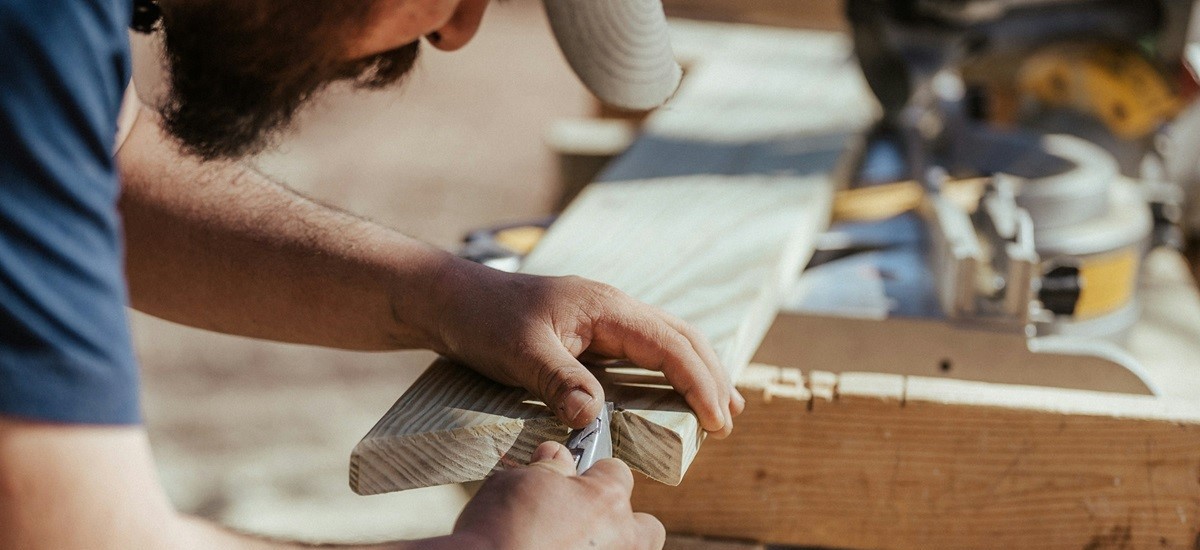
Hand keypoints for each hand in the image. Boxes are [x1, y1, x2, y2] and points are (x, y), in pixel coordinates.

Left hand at [428, 259, 744, 434]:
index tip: (717, 419)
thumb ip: (559, 381)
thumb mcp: (518, 353)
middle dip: (712, 376)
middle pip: (681, 337)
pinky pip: (645, 348)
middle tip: (729, 420)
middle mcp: (613, 307)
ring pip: (668, 339)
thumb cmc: (484, 319)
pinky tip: (674, 389)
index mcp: (606, 306)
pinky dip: (670, 369)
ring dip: (698, 370)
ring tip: (722, 406)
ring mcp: (604, 316)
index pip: (669, 344)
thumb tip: (594, 417)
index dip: (698, 382)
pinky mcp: (592, 330)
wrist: (453, 299)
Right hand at [451, 441, 665, 549]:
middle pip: (644, 526)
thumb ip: (548, 469)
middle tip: (584, 523)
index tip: (572, 479)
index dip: (592, 473)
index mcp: (606, 499)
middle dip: (621, 522)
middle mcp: (621, 538)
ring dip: (607, 546)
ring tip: (569, 546)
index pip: (616, 472)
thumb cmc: (498, 531)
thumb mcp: (518, 483)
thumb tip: (557, 456)